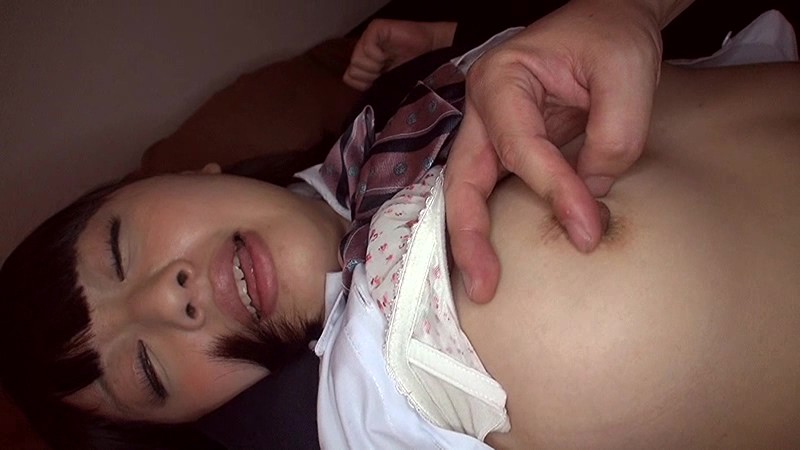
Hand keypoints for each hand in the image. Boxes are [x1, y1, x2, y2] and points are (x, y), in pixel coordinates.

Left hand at [343, 19, 455, 90]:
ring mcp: (368, 37)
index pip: (349, 77)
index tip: (380, 81)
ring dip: (374, 66)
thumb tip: (354, 88)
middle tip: (385, 71)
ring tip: (387, 63)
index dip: (364, 84)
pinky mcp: (376, 28)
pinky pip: (367, 48)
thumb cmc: (411, 68)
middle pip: (352, 69)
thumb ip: (370, 85)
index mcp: (364, 61)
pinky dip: (378, 56)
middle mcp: (363, 48)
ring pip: (357, 60)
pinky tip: (387, 55)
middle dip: (370, 75)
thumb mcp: (387, 81)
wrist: (430, 52)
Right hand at [445, 0, 673, 302]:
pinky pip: (491, 190)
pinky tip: (497, 257)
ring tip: (483, 284)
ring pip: (466, 190)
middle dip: (469, 235)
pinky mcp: (506, 146)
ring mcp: (490, 128)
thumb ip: (611, 141)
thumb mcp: (626, 76)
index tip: (589, 230)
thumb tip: (588, 201)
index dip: (554, 192)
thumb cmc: (613, 38)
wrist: (609, 22)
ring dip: (472, 237)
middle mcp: (483, 107)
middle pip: (462, 178)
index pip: (521, 148)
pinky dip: (491, 224)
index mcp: (502, 79)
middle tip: (483, 287)